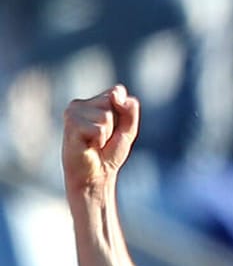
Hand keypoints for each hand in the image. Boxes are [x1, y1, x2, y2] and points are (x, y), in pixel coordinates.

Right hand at [63, 85, 139, 200]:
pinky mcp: (70, 124)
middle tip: (103, 138)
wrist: (96, 174)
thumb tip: (116, 93)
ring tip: (95, 142)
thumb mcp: (127, 130)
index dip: (123, 113)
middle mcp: (80, 103)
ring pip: (105, 116)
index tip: (114, 128)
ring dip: (106, 134)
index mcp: (93, 101)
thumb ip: (129, 110)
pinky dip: (99, 140)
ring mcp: (73, 112)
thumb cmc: (109, 153)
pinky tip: (89, 145)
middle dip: (115, 124)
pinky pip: (98, 129)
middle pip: (112, 102)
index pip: (117, 92)